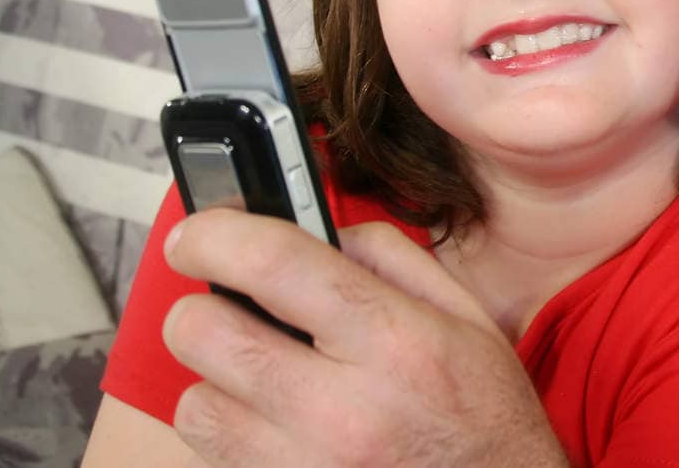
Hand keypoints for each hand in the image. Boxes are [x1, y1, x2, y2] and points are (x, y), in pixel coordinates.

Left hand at [161, 209, 566, 466]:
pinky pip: (214, 457)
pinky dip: (231, 434)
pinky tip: (275, 426)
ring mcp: (305, 467)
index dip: (217, 235)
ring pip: (194, 405)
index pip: (276, 265)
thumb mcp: (466, 317)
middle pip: (206, 334)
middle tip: (227, 309)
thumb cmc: (484, 413)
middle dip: (202, 309)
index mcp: (394, 340)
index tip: (196, 233)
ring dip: (216, 381)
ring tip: (265, 379)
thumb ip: (390, 258)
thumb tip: (317, 233)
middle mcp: (342, 408)